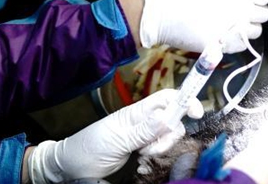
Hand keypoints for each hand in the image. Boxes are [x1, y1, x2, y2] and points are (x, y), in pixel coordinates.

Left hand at [25, 89, 202, 183]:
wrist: (71, 168)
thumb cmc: (88, 148)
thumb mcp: (116, 138)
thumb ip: (143, 129)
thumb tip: (169, 116)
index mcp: (137, 112)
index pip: (168, 98)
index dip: (185, 100)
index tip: (197, 113)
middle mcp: (144, 123)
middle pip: (174, 121)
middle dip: (170, 136)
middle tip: (149, 150)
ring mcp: (144, 139)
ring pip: (169, 139)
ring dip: (161, 149)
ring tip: (141, 158)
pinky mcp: (143, 155)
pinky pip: (161, 154)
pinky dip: (157, 159)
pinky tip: (142, 165)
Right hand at [138, 0, 267, 52]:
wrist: (158, 12)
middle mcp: (241, 12)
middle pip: (264, 15)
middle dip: (255, 12)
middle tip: (242, 11)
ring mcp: (233, 31)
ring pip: (255, 32)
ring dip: (248, 27)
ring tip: (234, 23)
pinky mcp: (222, 46)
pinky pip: (241, 46)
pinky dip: (237, 40)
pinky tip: (226, 34)